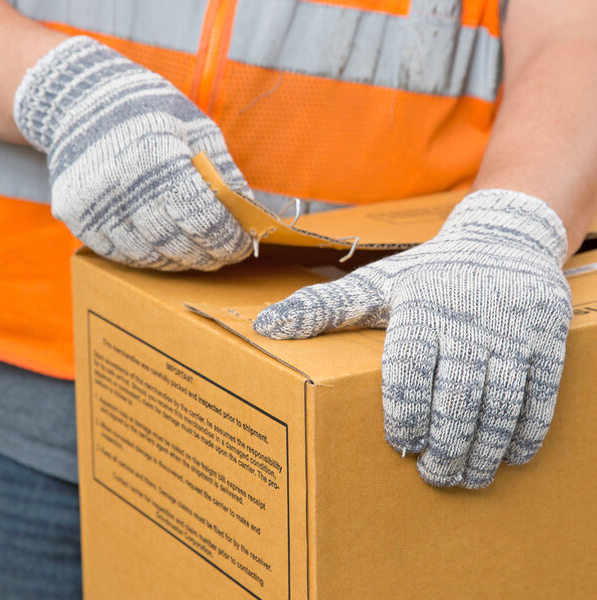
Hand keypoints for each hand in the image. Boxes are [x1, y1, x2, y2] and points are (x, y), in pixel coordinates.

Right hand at [14, 36, 251, 270]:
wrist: (81, 100)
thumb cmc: (150, 111)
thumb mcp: (196, 128)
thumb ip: (223, 172)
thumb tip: (247, 214)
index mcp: (158, 156)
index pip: (203, 217)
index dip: (229, 239)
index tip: (243, 246)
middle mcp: (123, 185)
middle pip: (177, 243)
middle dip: (209, 256)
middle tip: (225, 255)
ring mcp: (94, 205)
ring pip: (150, 256)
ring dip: (180, 261)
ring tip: (197, 253)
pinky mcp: (77, 218)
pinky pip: (121, 255)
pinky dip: (149, 257)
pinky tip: (165, 248)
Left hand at [255, 190, 571, 487]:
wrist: (501, 241)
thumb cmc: (428, 273)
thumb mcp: (374, 284)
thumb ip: (322, 306)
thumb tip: (265, 326)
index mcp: (417, 307)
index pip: (407, 373)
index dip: (405, 416)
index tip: (402, 445)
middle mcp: (465, 318)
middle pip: (455, 398)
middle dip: (444, 446)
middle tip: (433, 475)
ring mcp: (511, 328)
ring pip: (498, 403)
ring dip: (483, 448)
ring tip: (466, 476)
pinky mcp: (546, 336)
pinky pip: (540, 393)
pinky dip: (526, 430)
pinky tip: (510, 455)